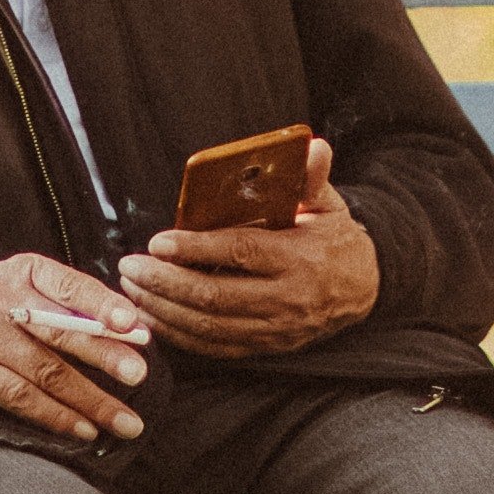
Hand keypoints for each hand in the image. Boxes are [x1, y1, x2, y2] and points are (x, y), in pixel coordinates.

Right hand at [0, 250, 159, 442]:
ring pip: (45, 372)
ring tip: (124, 421)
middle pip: (60, 331)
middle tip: (139, 374)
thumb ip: (68, 302)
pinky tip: (84, 430)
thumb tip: (130, 328)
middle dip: (104, 354)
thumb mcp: (22, 286)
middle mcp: (2, 301)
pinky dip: (55, 417)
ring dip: (90, 400)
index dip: (104, 305)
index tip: (135, 326)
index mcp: (23, 271)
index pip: (69, 286)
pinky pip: (20, 398)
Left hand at [121, 132, 378, 358]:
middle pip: (214, 296)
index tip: (157, 242)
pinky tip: (152, 317)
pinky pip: (214, 347)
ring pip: (208, 326)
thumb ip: (312, 179)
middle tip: (129, 266)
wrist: (364, 289)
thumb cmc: (334, 239)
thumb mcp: (328, 206)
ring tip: (131, 289)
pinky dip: (178, 335)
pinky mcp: (266, 347)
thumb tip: (313, 145)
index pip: (240, 253)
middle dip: (164, 282)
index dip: (195, 249)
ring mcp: (275, 329)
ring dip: (163, 309)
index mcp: (300, 258)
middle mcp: (287, 298)